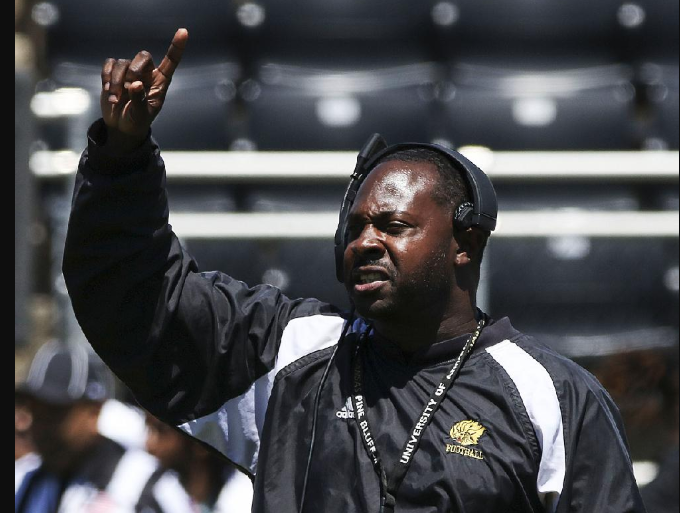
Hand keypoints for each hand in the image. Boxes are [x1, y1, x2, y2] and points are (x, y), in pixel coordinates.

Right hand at [100, 28, 187, 144]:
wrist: (121, 126)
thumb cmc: (136, 121)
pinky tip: (108, 91)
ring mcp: (130, 72)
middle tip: (127, 89)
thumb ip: (139, 100)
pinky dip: (106, 77)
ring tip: (115, 99)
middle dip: (133, 71)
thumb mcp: (141, 115)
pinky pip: (109, 64)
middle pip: (142, 56)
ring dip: (116, 81)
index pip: (171, 61)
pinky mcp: (114, 73)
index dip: (177, 46)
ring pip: (122, 62)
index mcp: (160, 82)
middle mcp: (147, 73)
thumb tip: (135, 84)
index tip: (184, 32)